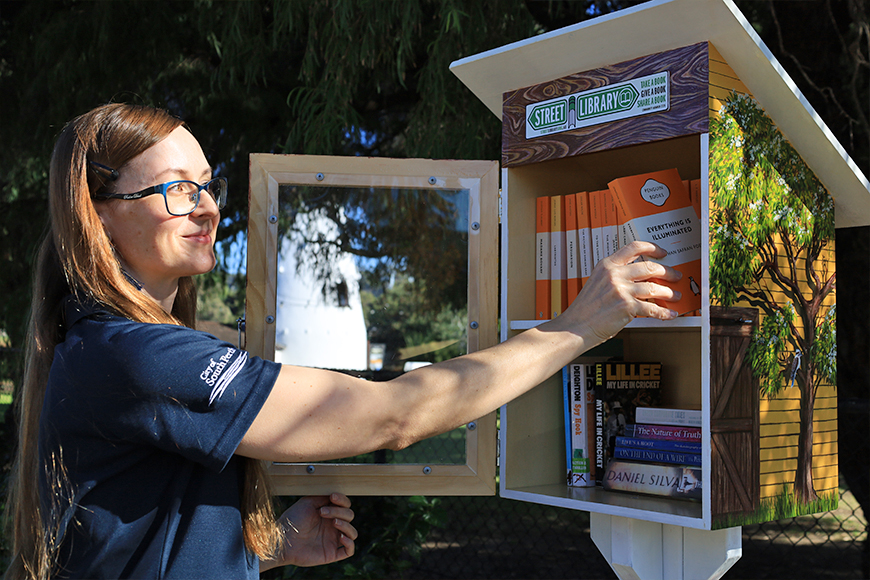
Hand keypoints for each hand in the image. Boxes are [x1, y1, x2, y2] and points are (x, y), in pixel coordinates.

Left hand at [260, 493, 356, 570]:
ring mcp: (333, 539)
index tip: (332, 497)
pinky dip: (350, 543)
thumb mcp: (308, 502)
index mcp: (329, 513)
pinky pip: (349, 550)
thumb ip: (323, 497)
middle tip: (322, 512)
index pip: (345, 505)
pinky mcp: (332, 553)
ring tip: (334, 522)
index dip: (343, 500)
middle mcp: (332, 526)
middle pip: (350, 516)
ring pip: (353, 532)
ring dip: (347, 525)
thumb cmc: (292, 520)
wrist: (282, 539)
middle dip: (339, 511)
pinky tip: (341, 537)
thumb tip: (336, 493)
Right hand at [558, 241, 681, 343]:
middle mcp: (614, 275)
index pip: (633, 248)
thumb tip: (639, 279)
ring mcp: (621, 290)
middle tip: (674, 276)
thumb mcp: (596, 283)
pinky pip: (652, 308)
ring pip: (654, 288)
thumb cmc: (584, 310)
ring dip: (669, 293)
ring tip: (674, 295)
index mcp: (606, 265)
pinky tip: (669, 313)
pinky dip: (664, 312)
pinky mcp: (627, 306)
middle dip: (667, 272)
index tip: (662, 252)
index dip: (652, 248)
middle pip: (649, 267)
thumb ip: (615, 277)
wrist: (575, 327)